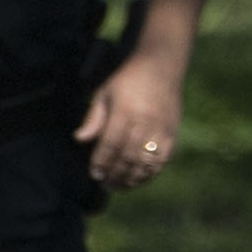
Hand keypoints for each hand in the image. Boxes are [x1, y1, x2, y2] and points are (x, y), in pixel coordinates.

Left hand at [75, 49, 186, 192]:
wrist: (162, 64)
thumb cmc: (128, 79)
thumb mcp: (104, 92)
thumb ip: (94, 117)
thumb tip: (79, 139)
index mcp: (126, 110)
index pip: (111, 143)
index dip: (101, 162)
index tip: (94, 174)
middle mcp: (146, 121)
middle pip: (129, 156)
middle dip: (115, 174)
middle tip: (105, 184)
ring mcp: (161, 127)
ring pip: (147, 161)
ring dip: (132, 178)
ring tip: (120, 186)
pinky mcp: (172, 131)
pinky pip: (162, 158)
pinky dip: (151, 172)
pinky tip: (139, 178)